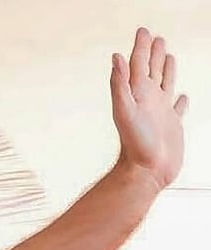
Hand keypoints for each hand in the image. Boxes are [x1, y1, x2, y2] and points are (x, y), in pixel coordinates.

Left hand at [111, 27, 188, 189]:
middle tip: (155, 37)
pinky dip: (180, 100)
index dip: (140, 47)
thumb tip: (115, 58)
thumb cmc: (134, 144)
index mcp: (137, 94)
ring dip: (166, 69)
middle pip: (151, 70)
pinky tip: (182, 96)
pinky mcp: (171, 125)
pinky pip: (178, 108)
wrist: (145, 171)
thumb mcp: (124, 110)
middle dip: (153, 53)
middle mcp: (148, 100)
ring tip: (168, 56)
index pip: (138, 64)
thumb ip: (119, 84)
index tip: (143, 31)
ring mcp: (160, 112)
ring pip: (164, 84)